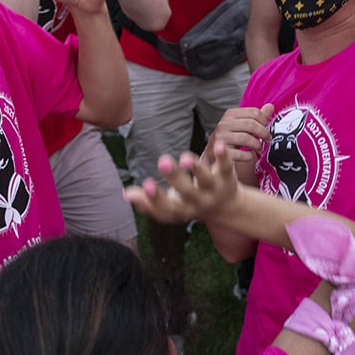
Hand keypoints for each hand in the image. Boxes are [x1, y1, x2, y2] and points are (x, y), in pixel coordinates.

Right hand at [123, 144, 240, 223]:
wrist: (228, 208)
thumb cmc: (189, 203)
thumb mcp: (170, 205)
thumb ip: (148, 201)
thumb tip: (126, 193)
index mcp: (181, 210)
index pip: (167, 209)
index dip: (156, 200)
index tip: (145, 185)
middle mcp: (199, 202)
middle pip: (187, 192)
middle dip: (175, 178)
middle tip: (162, 161)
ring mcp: (215, 190)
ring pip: (206, 180)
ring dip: (197, 168)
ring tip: (185, 157)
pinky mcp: (227, 177)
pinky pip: (226, 167)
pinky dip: (223, 156)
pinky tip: (218, 144)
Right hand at [206, 103, 275, 162]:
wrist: (215, 156)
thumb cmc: (232, 139)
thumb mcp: (243, 126)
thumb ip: (256, 117)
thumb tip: (270, 106)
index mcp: (230, 114)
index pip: (254, 112)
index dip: (264, 121)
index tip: (266, 128)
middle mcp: (224, 124)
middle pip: (251, 124)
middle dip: (263, 133)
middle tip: (267, 140)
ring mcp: (221, 138)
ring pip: (246, 138)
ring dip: (257, 145)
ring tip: (259, 149)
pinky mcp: (220, 153)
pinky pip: (241, 154)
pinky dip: (249, 156)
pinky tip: (250, 155)